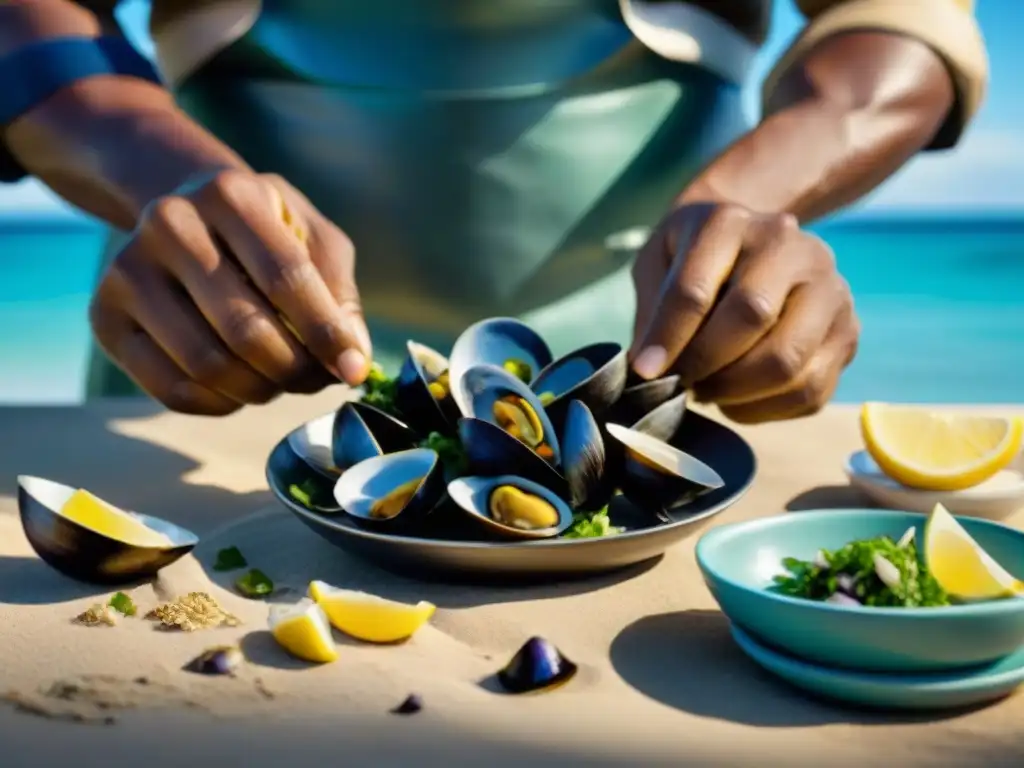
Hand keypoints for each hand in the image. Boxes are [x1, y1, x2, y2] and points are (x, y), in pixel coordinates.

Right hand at [89, 170, 370, 414]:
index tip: (353, 369)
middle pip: (245, 329)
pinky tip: (240, 388)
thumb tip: (352, 357)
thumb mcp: (313, 238)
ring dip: (259, 390)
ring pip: (206, 364)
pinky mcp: (105, 316)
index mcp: (231, 194)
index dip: (326, 332)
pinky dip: (219, 403)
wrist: (184, 213)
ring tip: (279, 380)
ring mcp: (128, 270)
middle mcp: (171, 224)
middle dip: (294, 370)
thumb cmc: (263, 232)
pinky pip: (170, 388)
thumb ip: (339, 293)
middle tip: (315, 379)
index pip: (285, 276)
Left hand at [629, 202, 858, 422]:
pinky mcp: (848, 332)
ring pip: (787, 361)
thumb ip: (651, 311)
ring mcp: (831, 289)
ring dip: (736, 392)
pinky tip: (737, 399)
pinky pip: (810, 391)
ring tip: (708, 390)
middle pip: (753, 317)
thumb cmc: (692, 258)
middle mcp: (793, 248)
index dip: (668, 337)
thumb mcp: (657, 264)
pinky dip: (765, 409)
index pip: (696, 289)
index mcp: (731, 223)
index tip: (645, 372)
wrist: (751, 242)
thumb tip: (650, 370)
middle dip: (706, 364)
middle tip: (680, 383)